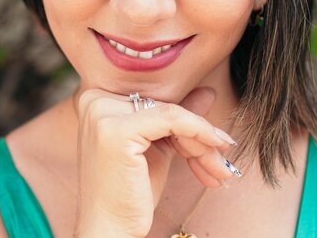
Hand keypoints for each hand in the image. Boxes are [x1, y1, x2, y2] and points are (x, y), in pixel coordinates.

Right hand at [74, 87, 237, 237]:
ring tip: (220, 169)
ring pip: (171, 114)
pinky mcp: (116, 130)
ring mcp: (102, 113)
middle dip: (198, 136)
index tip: (216, 142)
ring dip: (203, 142)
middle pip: (163, 107)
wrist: (109, 229)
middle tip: (222, 162)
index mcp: (96, 99)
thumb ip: (177, 119)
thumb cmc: (129, 192)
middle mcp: (94, 100)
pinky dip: (198, 132)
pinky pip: (171, 119)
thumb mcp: (157, 149)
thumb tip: (207, 91)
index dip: (187, 122)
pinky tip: (216, 150)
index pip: (154, 101)